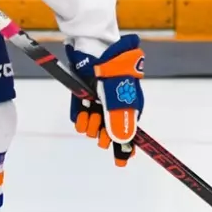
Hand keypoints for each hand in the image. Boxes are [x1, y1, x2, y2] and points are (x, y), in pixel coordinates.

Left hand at [67, 35, 144, 165]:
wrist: (93, 49)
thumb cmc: (112, 71)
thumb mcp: (117, 98)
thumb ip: (119, 120)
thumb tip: (124, 141)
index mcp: (130, 106)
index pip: (129, 133)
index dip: (126, 148)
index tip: (122, 162)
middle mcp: (115, 107)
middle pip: (110, 133)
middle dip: (105, 136)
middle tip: (102, 138)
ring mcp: (99, 103)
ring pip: (94, 127)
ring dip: (91, 126)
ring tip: (90, 117)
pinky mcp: (83, 99)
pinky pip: (80, 117)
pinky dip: (80, 118)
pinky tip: (82, 114)